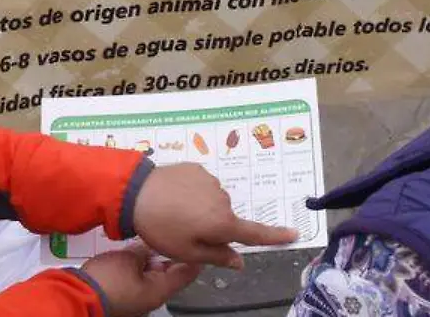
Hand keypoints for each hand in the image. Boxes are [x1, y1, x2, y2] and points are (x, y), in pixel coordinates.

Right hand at [80, 244, 201, 316]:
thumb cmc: (107, 281)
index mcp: (160, 291)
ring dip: (153, 261)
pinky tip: (133, 254)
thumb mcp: (129, 258)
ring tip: (151, 241)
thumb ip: (145, 250)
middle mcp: (152, 298)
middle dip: (170, 255)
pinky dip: (140, 267)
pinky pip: (138, 280)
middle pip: (170, 275)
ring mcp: (138, 299)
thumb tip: (151, 246)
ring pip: (153, 277)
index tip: (195, 239)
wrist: (81, 296)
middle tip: (171, 235)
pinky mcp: (124, 297)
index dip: (193, 254)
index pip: (188, 272)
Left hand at [133, 163, 297, 269]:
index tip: (294, 233)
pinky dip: (192, 192)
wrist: (135, 192)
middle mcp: (223, 199)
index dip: (275, 235)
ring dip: (201, 208)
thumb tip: (240, 262)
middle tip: (186, 231)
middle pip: (226, 218)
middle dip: (213, 226)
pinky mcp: (197, 167)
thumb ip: (217, 256)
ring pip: (213, 201)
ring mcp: (210, 180)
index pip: (254, 232)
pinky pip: (201, 185)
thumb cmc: (161, 228)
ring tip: (175, 212)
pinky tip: (173, 196)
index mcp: (223, 222)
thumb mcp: (187, 252)